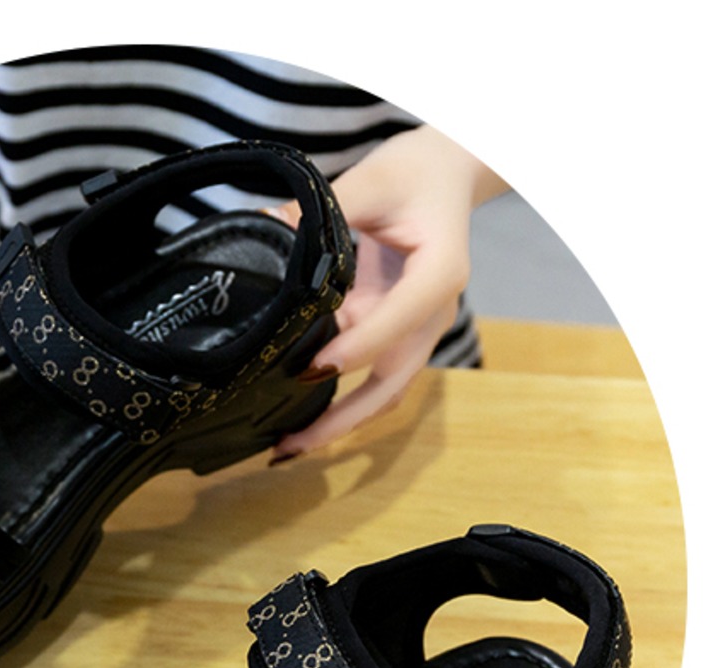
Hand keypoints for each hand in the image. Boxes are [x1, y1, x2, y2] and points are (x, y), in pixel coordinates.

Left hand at [272, 126, 507, 458]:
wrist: (450, 174)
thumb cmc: (417, 173)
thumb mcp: (372, 179)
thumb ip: (321, 209)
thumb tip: (263, 228)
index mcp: (438, 274)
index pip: (399, 319)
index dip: (357, 346)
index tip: (312, 367)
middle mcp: (433, 313)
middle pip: (393, 383)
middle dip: (343, 420)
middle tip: (291, 446)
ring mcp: (417, 330)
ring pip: (383, 392)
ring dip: (339, 424)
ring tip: (287, 448)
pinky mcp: (399, 335)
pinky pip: (372, 378)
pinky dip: (340, 404)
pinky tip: (300, 419)